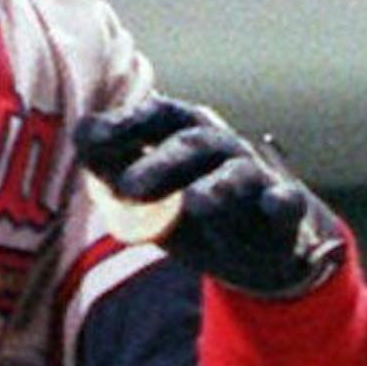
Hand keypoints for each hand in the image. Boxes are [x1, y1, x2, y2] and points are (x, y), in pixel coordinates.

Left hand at [73, 98, 345, 296]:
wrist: (253, 248)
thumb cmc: (186, 208)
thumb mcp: (143, 193)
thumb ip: (112, 167)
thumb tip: (81, 134)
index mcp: (181, 132)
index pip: (153, 117)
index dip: (123, 125)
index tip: (89, 139)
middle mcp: (219, 145)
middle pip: (190, 145)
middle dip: (160, 164)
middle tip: (128, 189)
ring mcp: (253, 175)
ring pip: (237, 174)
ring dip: (217, 186)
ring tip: (195, 203)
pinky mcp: (282, 209)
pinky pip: (285, 201)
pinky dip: (281, 202)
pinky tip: (274, 205)